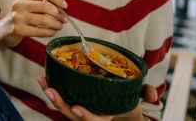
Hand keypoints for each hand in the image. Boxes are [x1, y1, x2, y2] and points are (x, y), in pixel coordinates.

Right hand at [0, 0, 67, 47]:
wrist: (4, 30)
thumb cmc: (20, 16)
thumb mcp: (29, 5)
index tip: (64, 5)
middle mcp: (19, 4)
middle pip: (45, 6)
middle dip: (59, 14)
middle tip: (64, 19)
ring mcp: (18, 17)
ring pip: (44, 20)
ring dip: (56, 24)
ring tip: (60, 26)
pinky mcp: (19, 30)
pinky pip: (40, 31)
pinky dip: (50, 32)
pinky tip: (53, 32)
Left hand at [37, 76, 154, 119]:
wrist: (118, 107)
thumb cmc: (126, 101)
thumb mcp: (137, 99)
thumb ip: (146, 94)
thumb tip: (153, 94)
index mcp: (103, 117)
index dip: (86, 117)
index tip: (77, 109)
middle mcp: (88, 116)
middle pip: (71, 115)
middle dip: (59, 103)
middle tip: (50, 91)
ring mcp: (79, 110)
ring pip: (63, 106)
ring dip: (51, 94)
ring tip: (42, 81)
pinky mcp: (72, 101)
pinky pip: (61, 97)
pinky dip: (52, 88)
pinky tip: (44, 78)